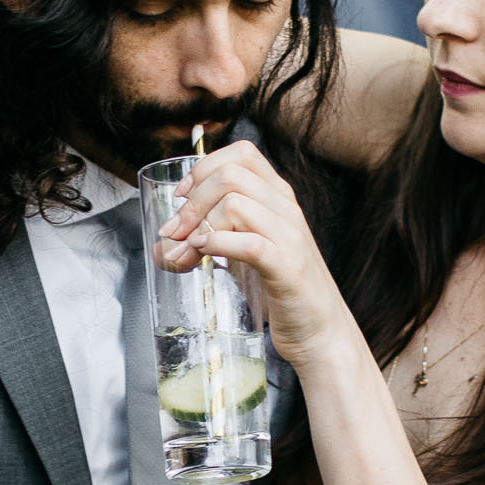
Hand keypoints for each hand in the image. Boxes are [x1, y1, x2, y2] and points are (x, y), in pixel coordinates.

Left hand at [162, 141, 347, 368]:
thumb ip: (212, 239)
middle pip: (230, 175)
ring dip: (198, 227)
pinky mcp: (287, 267)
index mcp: (278, 197)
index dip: (204, 168)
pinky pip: (247, 243)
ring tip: (185, 254)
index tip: (182, 196)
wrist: (321, 330)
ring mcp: (289, 236)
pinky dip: (216, 245)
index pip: (242, 154)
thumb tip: (163, 246)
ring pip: (234, 203)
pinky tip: (202, 256)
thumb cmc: (281, 288)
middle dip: (192, 202)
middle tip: (173, 232)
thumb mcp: (247, 252)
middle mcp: (286, 208)